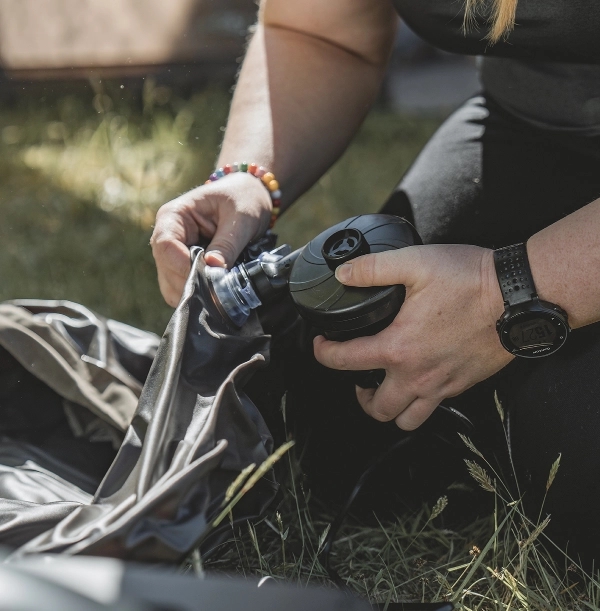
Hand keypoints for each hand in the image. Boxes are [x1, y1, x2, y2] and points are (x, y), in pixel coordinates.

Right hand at [150, 172, 272, 306]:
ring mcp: (173, 254)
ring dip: (194, 292)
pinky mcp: (183, 267)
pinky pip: (181, 288)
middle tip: (219, 291)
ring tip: (220, 292)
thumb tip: (214, 268)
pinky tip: (216, 292)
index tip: (207, 278)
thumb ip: (227, 243)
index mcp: (174, 215)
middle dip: (191, 283)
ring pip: (171, 284)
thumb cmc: (243, 199)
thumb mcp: (241, 217)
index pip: (165, 246)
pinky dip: (197, 295)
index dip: (183, 266)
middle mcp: (167, 235)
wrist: (250, 196)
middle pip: (166, 269)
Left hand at [313, 245, 512, 429]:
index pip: (345, 361)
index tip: (322, 345)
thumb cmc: (471, 281)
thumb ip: (373, 269)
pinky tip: (420, 380)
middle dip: (360, 397)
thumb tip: (344, 274)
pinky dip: (420, 404)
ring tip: (386, 390)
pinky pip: (435, 409)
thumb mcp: (415, 263)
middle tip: (358, 378)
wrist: (519, 296)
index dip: (324, 353)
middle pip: (377, 409)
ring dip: (391, 410)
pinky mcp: (462, 385)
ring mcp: (442, 385)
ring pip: (407, 420)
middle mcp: (417, 375)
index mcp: (398, 347)